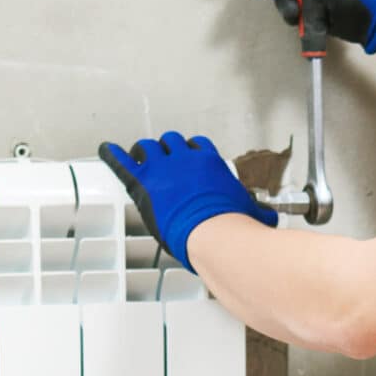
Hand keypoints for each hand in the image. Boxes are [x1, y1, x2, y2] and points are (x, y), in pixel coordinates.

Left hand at [97, 132, 276, 271]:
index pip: (197, 146)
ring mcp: (162, 168)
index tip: (189, 160)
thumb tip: (270, 221)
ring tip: (139, 158)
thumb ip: (256, 213)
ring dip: (143, 152)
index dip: (190, 153)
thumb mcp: (250, 213)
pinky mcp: (144, 182)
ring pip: (148, 146)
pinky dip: (112, 154)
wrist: (214, 234)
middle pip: (170, 141)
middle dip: (166, 149)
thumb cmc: (232, 225)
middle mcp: (185, 159)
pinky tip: (105, 149)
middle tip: (162, 161)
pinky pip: (123, 162)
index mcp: (210, 162)